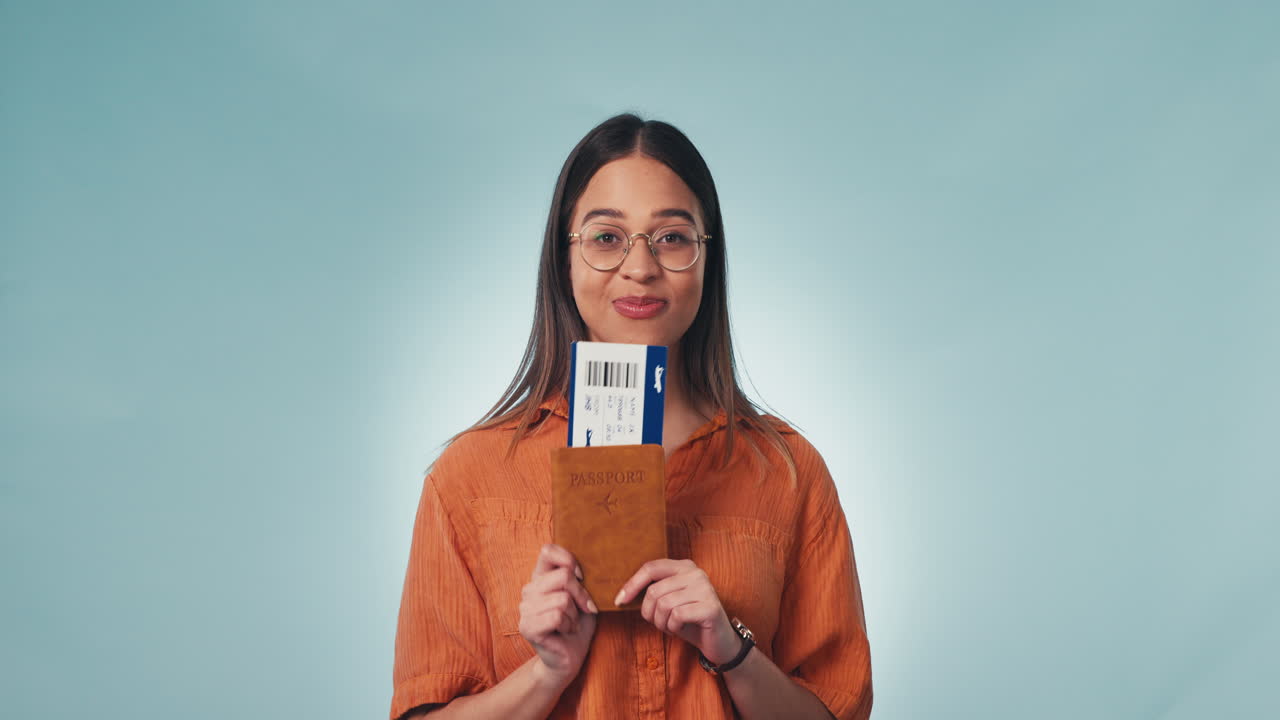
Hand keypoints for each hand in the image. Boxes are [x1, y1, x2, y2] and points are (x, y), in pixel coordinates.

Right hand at [518, 544, 598, 685]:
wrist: (570, 657)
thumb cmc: (579, 623)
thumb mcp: (584, 595)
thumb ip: (579, 577)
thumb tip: (584, 565)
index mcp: (540, 577)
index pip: (547, 551)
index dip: (569, 560)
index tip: (582, 577)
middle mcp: (529, 590)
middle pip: (563, 576)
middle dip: (581, 595)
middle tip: (583, 609)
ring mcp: (525, 609)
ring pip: (563, 599)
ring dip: (575, 615)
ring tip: (571, 623)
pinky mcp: (527, 627)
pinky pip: (557, 616)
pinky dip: (569, 625)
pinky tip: (566, 632)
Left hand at [615, 558, 740, 665]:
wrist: (717, 642)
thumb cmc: (688, 621)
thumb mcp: (668, 602)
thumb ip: (652, 591)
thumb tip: (622, 594)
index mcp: (684, 566)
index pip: (650, 568)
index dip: (632, 584)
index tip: (619, 601)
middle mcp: (696, 573)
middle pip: (654, 590)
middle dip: (650, 613)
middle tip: (660, 623)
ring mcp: (705, 588)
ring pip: (664, 604)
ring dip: (662, 623)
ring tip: (671, 627)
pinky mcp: (711, 606)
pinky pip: (677, 616)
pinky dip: (673, 628)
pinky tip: (681, 630)